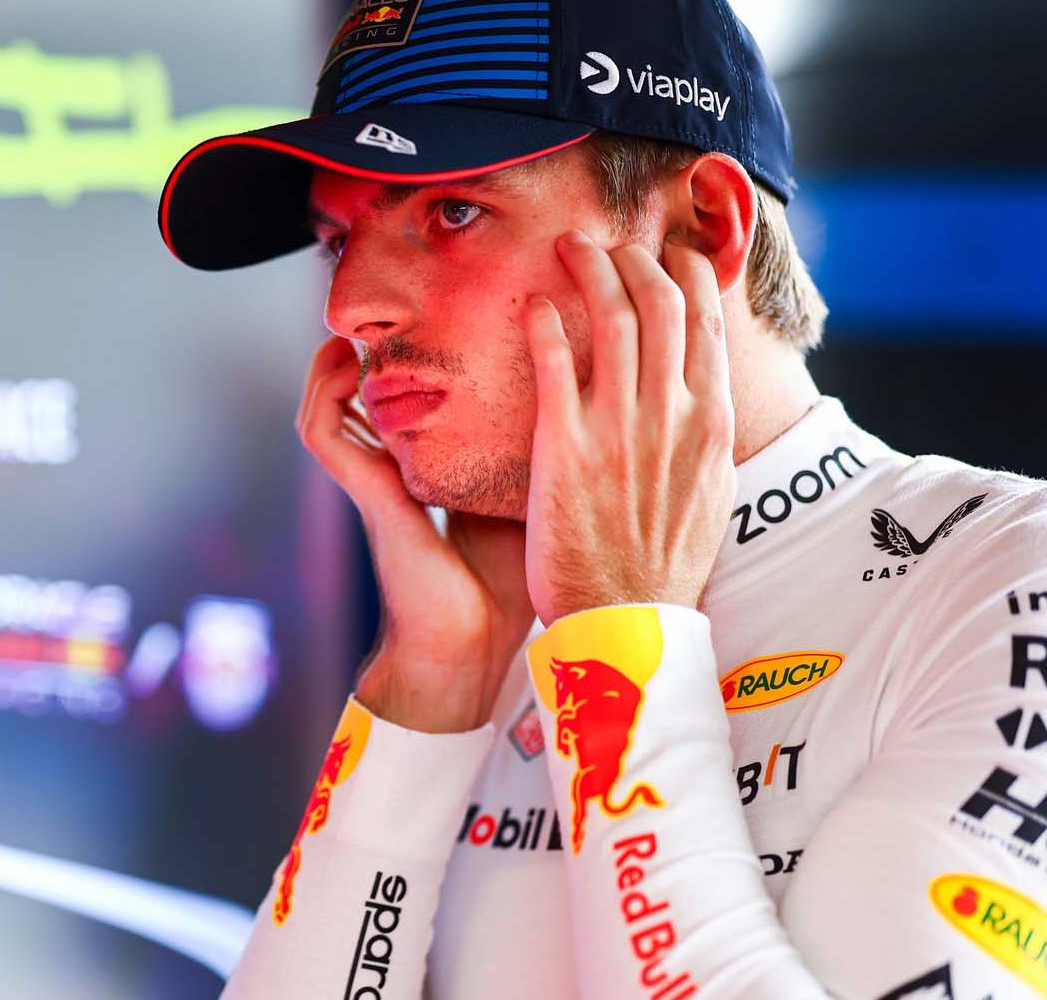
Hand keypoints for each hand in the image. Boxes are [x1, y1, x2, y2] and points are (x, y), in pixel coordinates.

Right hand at [297, 335, 535, 731]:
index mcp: (432, 466)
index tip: (432, 315)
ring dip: (329, 363)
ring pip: (325, 403)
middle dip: (365, 348)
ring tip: (353, 329)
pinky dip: (321, 394)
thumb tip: (593, 383)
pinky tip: (341, 365)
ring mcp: (372, 478)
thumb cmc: (511, 581)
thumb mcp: (534, 492)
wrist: (477, 644)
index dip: (407, 360)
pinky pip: (322, 432)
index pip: (407, 400)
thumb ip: (543, 442)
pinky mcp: (363, 491)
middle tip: (395, 302)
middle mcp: (395, 465)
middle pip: (360, 392)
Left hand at [519, 232, 735, 625]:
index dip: (684, 272)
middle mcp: (670, 414)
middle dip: (632, 257)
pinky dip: (545, 323)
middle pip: (659, 303)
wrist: (628, 621)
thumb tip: (701, 403)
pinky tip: (531, 303)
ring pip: (611, 318)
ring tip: (567, 247)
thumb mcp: (709, 494)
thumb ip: (702, 440)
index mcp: (709, 422)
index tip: (664, 251)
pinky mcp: (564, 448)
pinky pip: (555, 364)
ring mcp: (619, 428)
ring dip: (589, 269)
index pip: (705, 322)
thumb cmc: (662, 567)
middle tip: (605, 241)